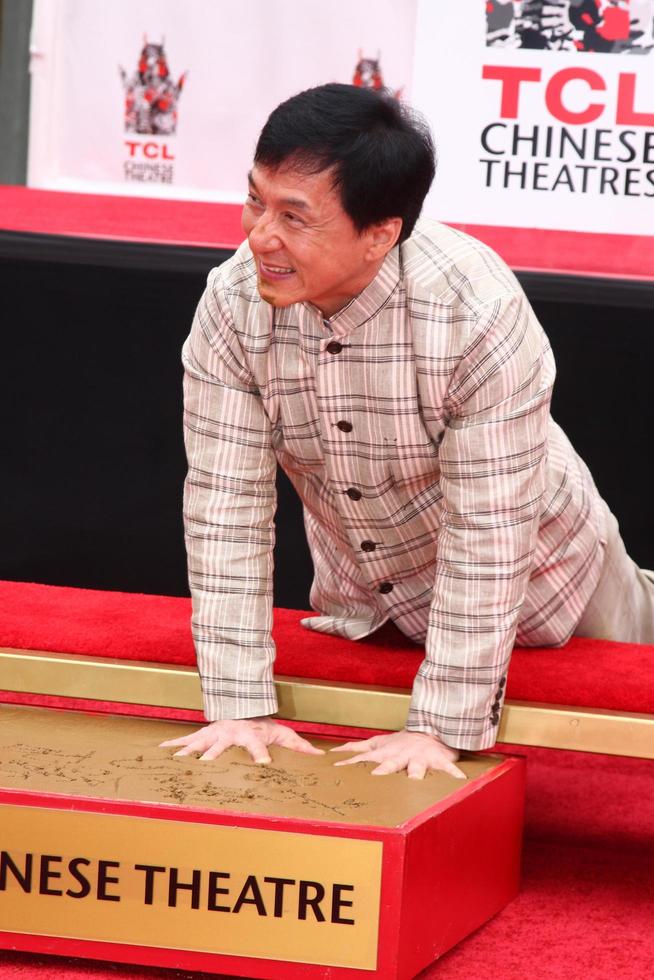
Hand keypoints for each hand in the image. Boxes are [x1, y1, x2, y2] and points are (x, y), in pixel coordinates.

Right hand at [159, 717, 324, 763]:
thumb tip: (321, 756)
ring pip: (200, 743)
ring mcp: (214, 733)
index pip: (258, 746)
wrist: (244, 705)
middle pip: (221, 747)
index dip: (261, 754)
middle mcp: (230, 734)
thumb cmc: (264, 725)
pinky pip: (186, 739)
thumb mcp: (283, 733)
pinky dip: (173, 744)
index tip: (263, 764)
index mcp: (251, 736)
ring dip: (188, 752)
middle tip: (204, 767)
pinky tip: (159, 751)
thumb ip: (300, 746)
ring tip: (176, 762)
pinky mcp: (203, 734)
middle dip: (212, 757)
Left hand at [330, 730, 465, 779]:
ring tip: (415, 783)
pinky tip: (460, 781)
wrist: (431, 726)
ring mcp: (419, 758)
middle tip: (373, 781)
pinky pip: (447, 768)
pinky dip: (453, 774)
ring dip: (415, 774)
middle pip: (389, 765)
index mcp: (385, 753)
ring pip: (416, 767)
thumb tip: (336, 751)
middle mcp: (400, 755)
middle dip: (381, 772)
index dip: (350, 765)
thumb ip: (358, 747)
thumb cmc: (404, 740)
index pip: (363, 759)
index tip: (336, 773)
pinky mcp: (437, 760)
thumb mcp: (378, 741)